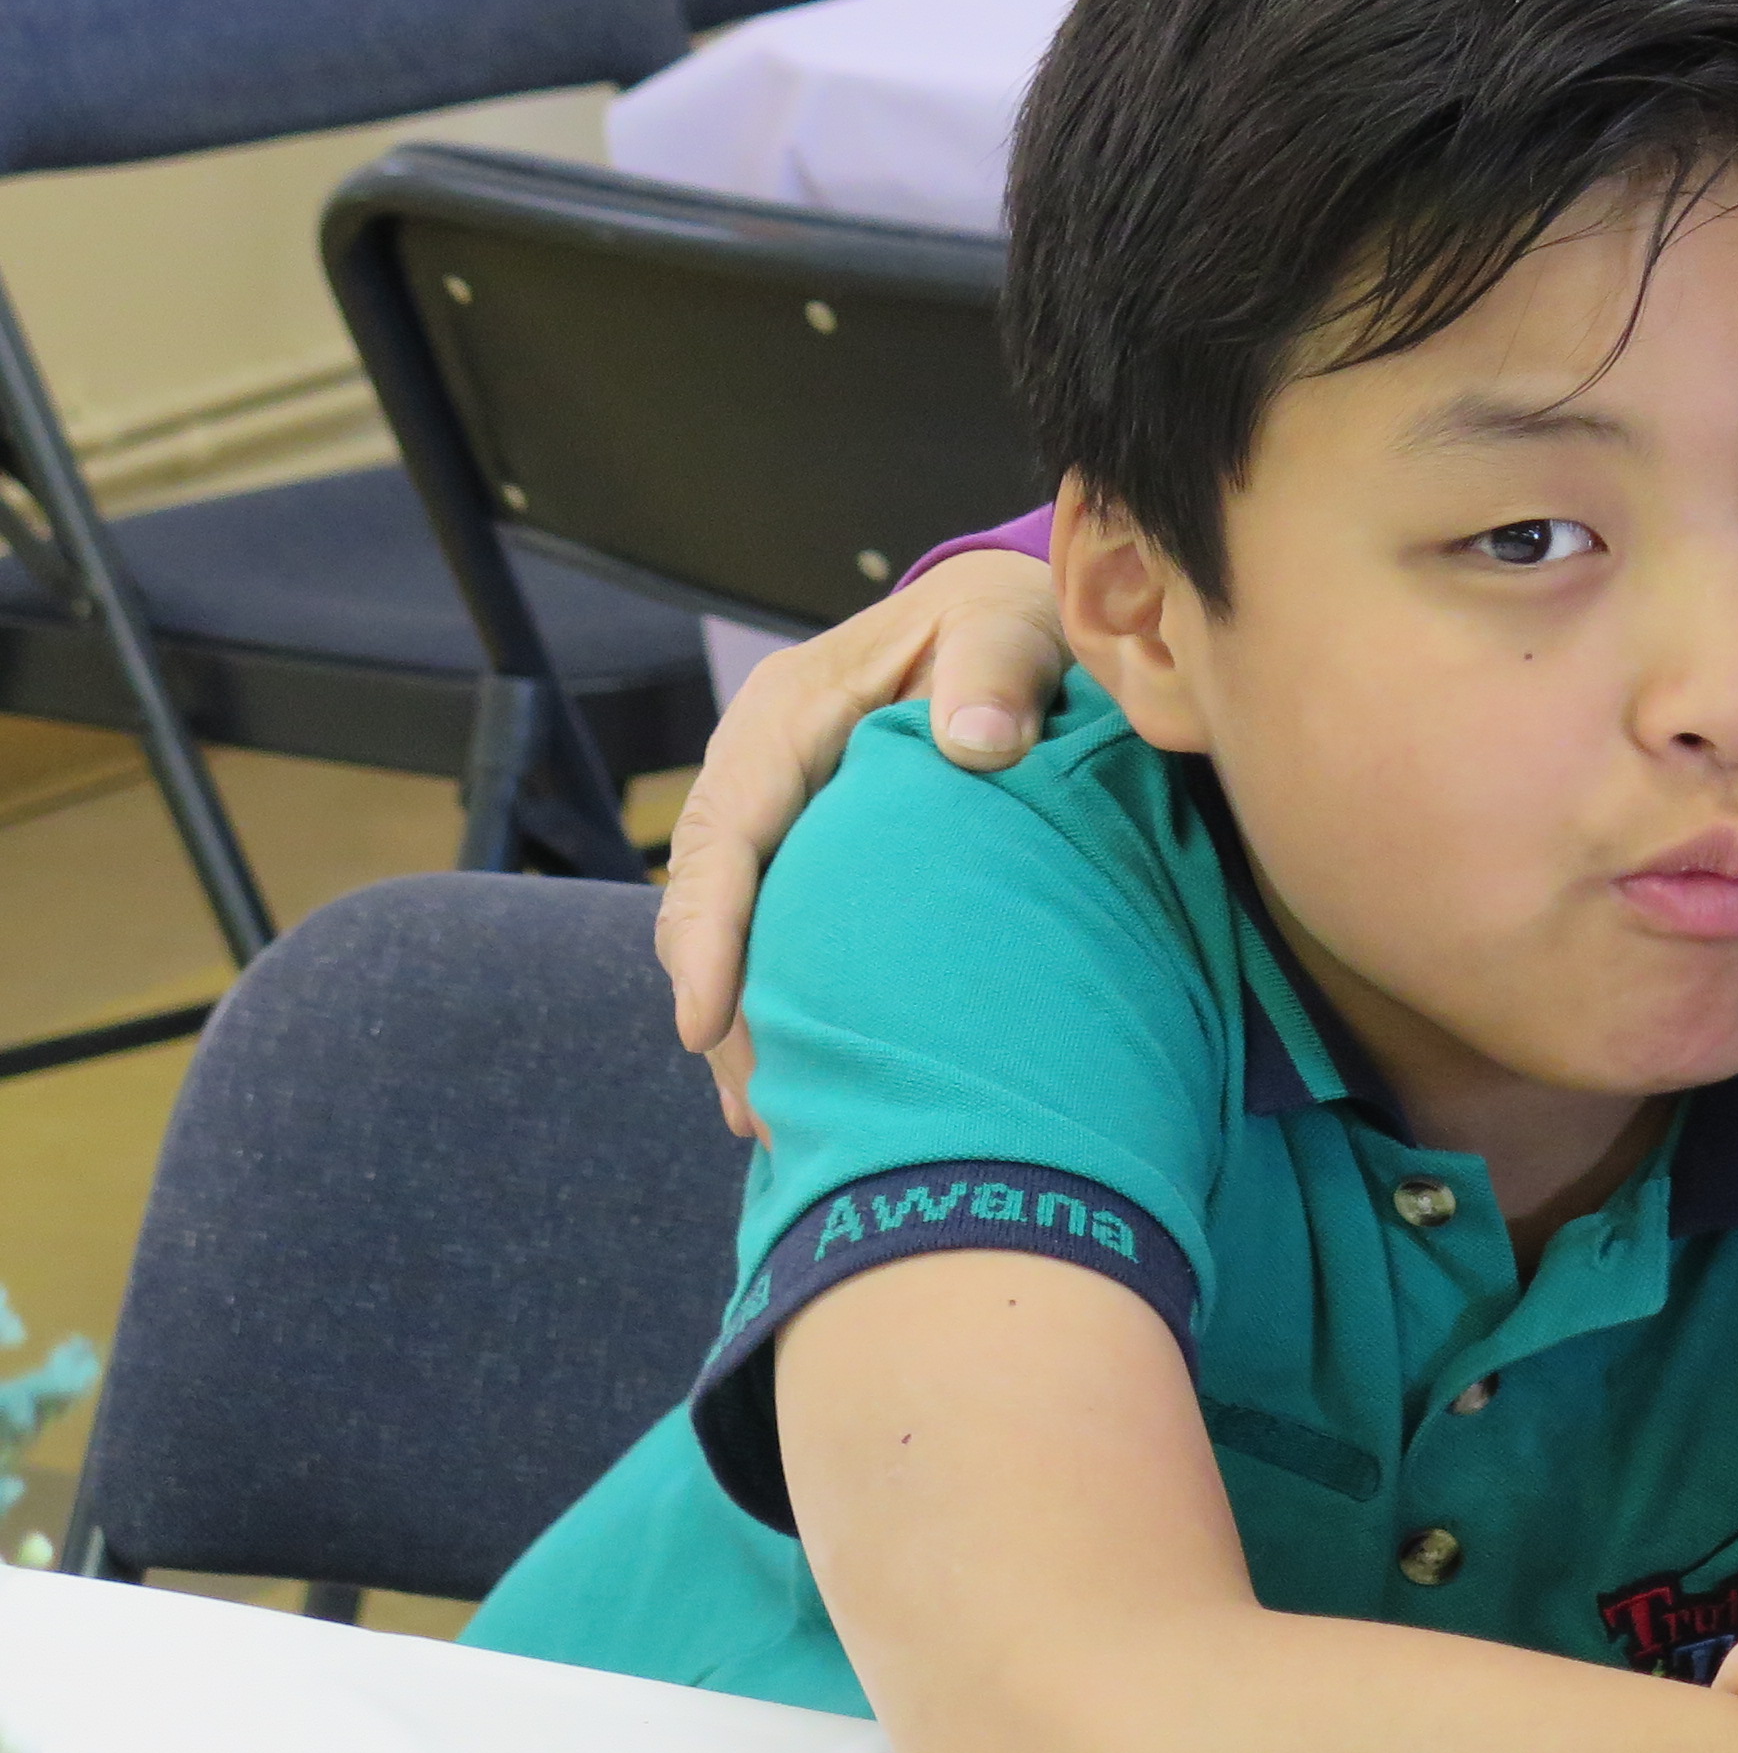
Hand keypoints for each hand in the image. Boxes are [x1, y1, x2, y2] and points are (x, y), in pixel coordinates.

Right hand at [655, 548, 1068, 1134]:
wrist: (1018, 623)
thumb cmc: (1013, 623)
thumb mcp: (1010, 626)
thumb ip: (995, 671)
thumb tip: (976, 743)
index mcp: (790, 713)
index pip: (727, 830)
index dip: (707, 929)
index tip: (703, 1019)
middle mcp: (768, 769)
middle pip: (714, 900)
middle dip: (722, 1007)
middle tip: (757, 1112)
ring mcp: (787, 815)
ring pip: (742, 931)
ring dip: (750, 1027)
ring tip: (777, 1129)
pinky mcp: (815, 855)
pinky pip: (784, 936)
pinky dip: (790, 1006)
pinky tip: (815, 1085)